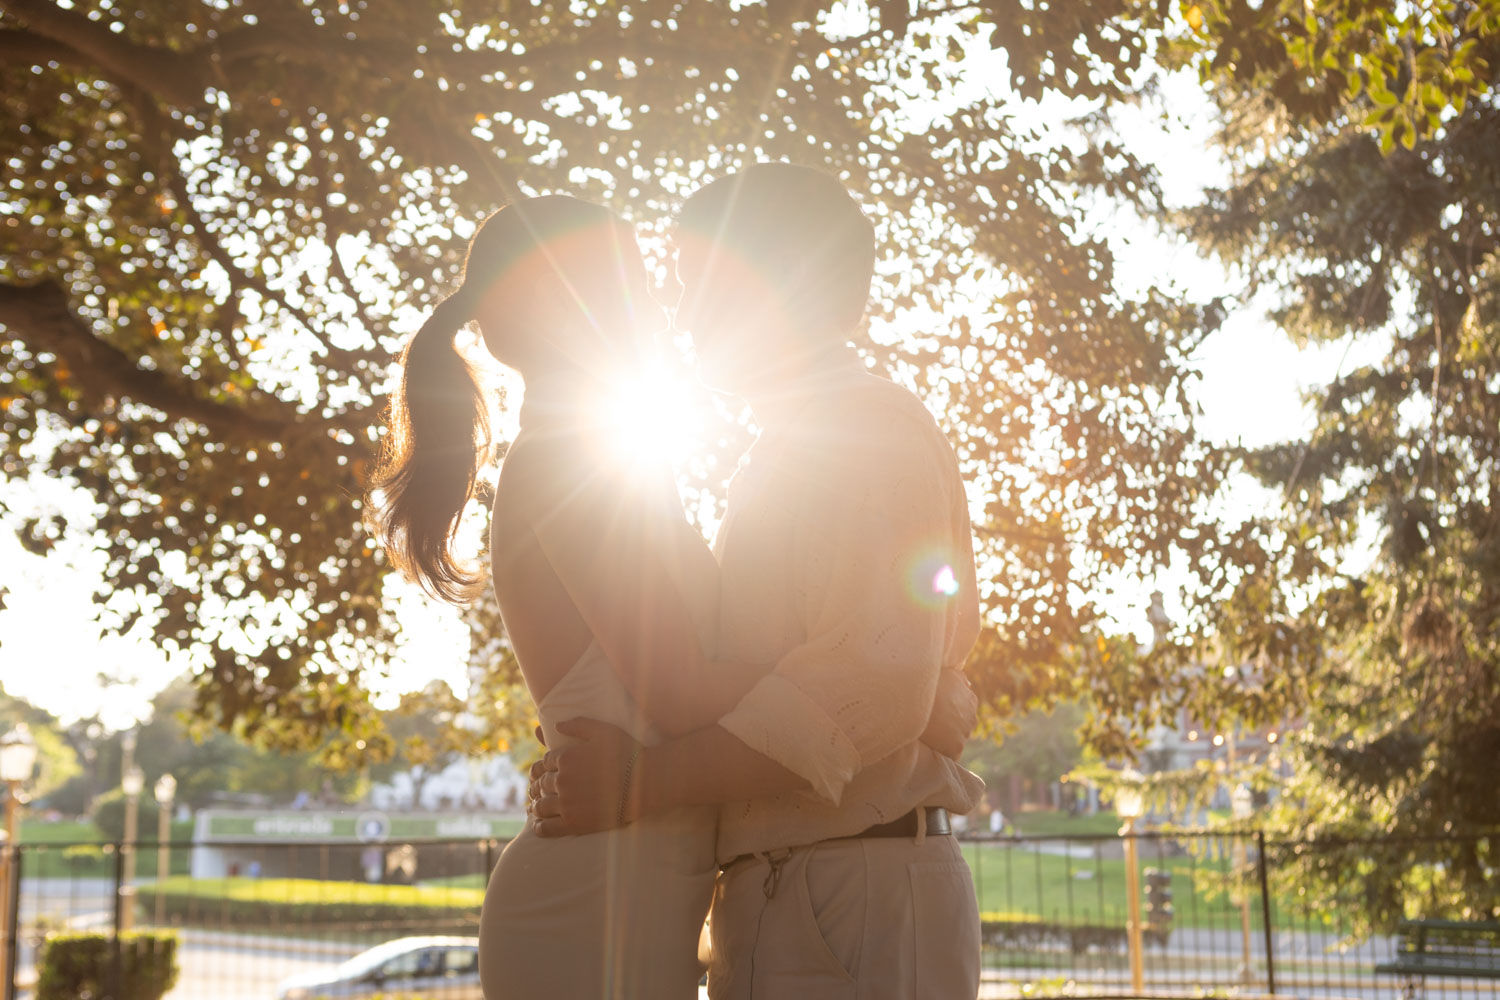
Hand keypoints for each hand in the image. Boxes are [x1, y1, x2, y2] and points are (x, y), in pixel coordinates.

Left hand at [531, 718, 642, 836]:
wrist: (643, 784)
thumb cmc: (627, 753)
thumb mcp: (603, 730)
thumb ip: (578, 724)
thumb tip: (556, 724)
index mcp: (565, 757)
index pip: (543, 763)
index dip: (542, 768)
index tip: (542, 772)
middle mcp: (561, 780)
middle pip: (540, 784)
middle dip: (537, 786)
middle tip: (535, 790)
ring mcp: (566, 803)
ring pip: (540, 805)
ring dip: (535, 805)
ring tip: (535, 807)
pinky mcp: (573, 823)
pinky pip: (547, 827)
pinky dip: (538, 826)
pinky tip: (537, 825)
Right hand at [920, 668, 976, 759]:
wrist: (918, 700)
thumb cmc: (931, 684)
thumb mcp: (950, 673)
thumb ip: (961, 679)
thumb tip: (969, 685)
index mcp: (971, 701)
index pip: (964, 712)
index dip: (949, 713)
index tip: (937, 712)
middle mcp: (972, 718)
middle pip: (962, 726)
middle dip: (950, 726)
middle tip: (931, 723)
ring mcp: (965, 734)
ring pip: (956, 740)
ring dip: (946, 739)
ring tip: (929, 734)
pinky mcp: (956, 748)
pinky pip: (951, 755)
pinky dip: (943, 752)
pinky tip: (932, 746)